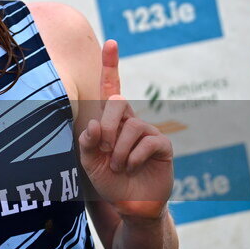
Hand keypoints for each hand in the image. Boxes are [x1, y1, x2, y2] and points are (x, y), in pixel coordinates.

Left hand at [78, 40, 173, 219]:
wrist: (130, 205)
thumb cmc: (109, 181)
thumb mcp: (89, 163)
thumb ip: (87, 144)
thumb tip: (95, 125)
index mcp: (111, 120)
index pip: (110, 88)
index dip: (110, 65)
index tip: (111, 43)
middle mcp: (130, 120)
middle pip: (117, 102)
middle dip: (106, 125)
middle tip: (103, 149)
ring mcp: (148, 132)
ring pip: (131, 126)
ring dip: (118, 151)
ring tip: (119, 167)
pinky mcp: (163, 146)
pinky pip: (147, 141)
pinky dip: (133, 157)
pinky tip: (131, 168)